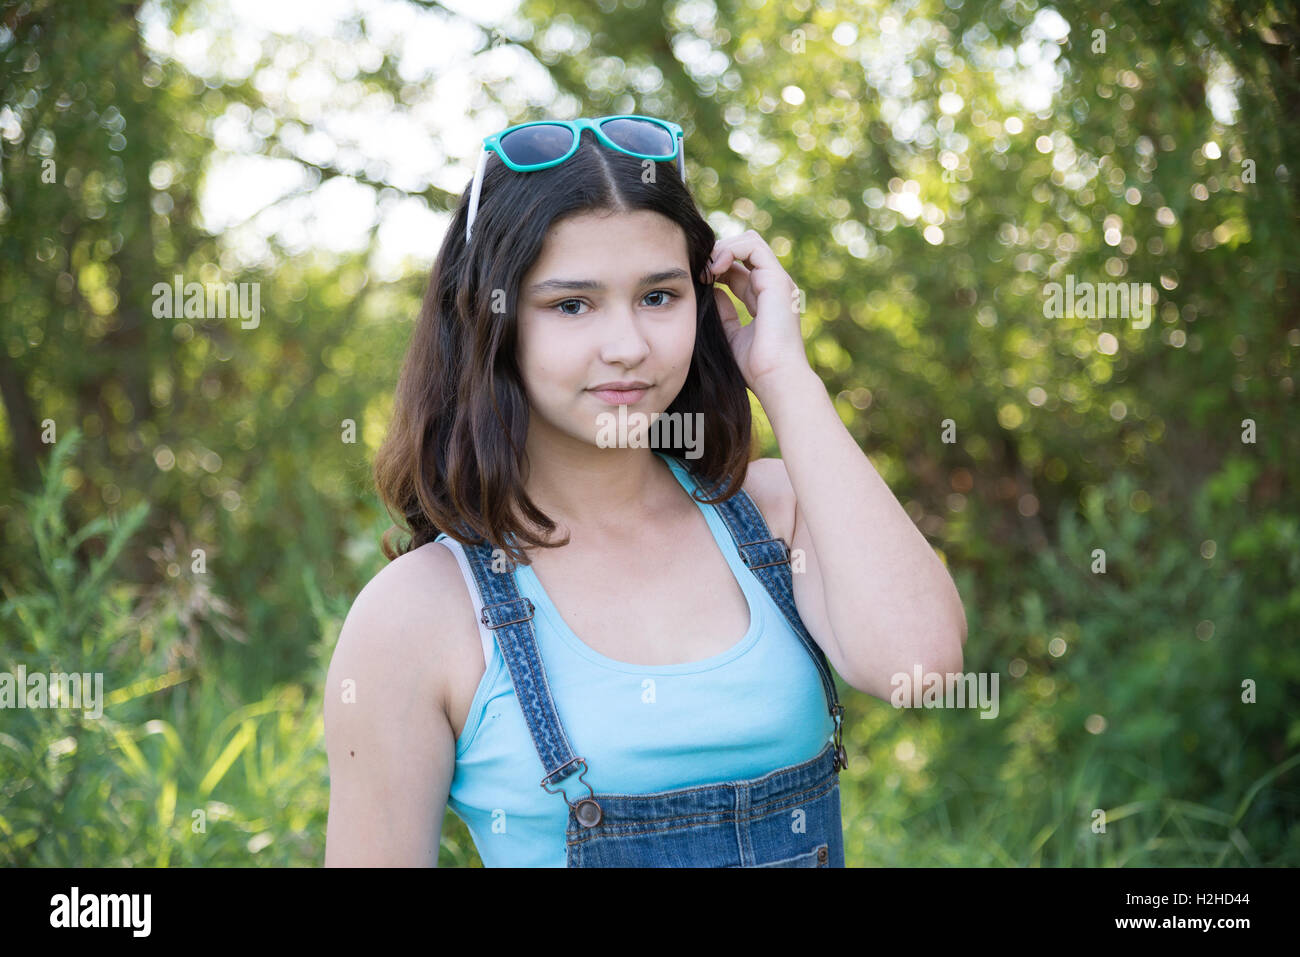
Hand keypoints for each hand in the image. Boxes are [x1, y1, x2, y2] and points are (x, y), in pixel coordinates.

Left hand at [703, 229, 811, 395]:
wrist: (774, 377)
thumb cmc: (755, 367)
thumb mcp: (731, 335)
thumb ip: (724, 313)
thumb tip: (712, 292)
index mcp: (765, 298)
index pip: (738, 269)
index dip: (715, 267)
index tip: (697, 279)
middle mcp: (773, 286)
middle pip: (743, 250)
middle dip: (717, 253)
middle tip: (699, 271)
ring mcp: (777, 281)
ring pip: (749, 242)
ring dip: (722, 248)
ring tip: (707, 268)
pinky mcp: (776, 280)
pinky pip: (752, 247)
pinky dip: (730, 250)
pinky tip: (715, 268)